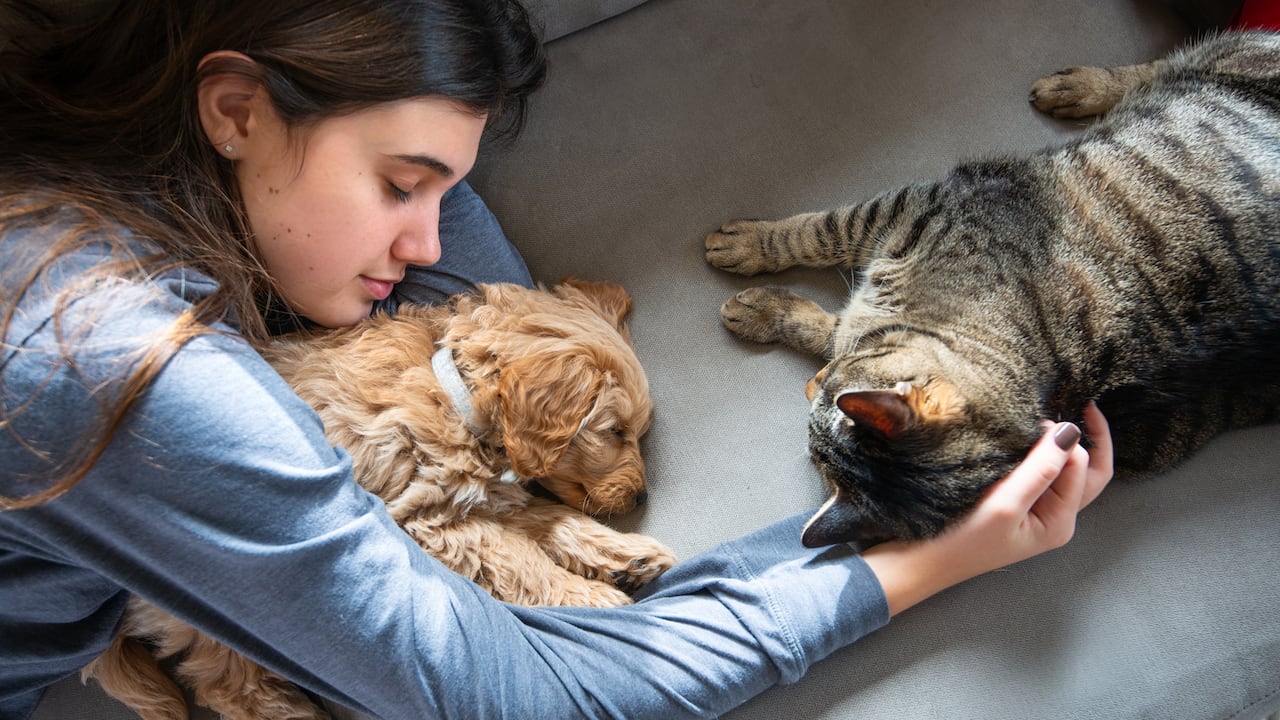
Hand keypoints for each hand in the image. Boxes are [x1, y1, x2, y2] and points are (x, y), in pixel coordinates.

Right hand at [862, 402, 1112, 615]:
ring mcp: (1035, 510)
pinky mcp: (1014, 502)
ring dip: (1061, 446)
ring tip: (1046, 419)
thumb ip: (1041, 469)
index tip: (1035, 421)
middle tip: (1082, 404)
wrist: (919, 561)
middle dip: (1090, 440)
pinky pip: (1039, 473)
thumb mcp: (1004, 505)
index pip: (1082, 469)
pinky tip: (1024, 439)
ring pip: (1064, 471)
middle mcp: (1054, 517)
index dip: (1066, 441)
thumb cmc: (959, 540)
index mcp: (1059, 523)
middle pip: (1088, 472)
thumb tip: (1071, 432)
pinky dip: (1039, 454)